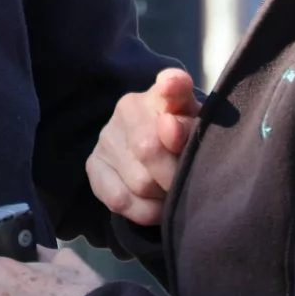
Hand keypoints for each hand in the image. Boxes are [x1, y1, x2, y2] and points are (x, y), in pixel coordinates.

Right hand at [86, 68, 199, 227]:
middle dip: (173, 175)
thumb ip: (192, 128)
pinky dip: (142, 211)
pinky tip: (154, 205)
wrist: (157, 158)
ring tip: (170, 191)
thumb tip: (169, 128)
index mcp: (165, 94)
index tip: (172, 88)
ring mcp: (107, 136)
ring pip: (139, 182)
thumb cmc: (186, 144)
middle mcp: (129, 107)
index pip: (171, 84)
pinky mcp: (93, 165)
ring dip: (162, 195)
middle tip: (185, 182)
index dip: (173, 87)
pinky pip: (118, 199)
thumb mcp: (200, 135)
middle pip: (149, 148)